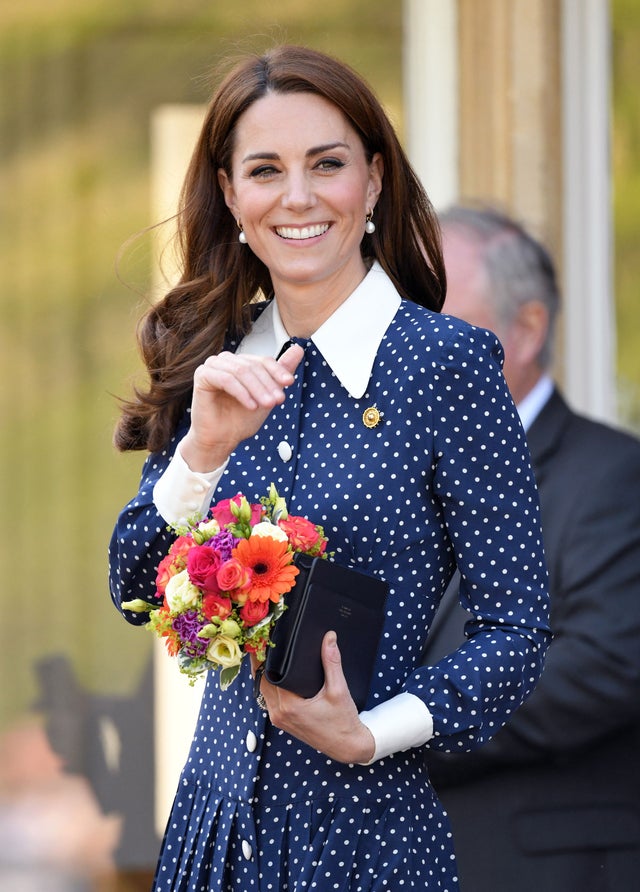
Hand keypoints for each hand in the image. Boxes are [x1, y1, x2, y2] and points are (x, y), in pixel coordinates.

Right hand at [180, 344, 303, 470]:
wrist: (221, 439)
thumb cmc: (241, 419)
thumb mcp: (267, 394)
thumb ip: (281, 371)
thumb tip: (298, 349)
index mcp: (240, 362)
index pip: (263, 360)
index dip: (277, 371)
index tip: (290, 383)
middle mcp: (226, 360)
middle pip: (252, 366)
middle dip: (268, 384)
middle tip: (277, 401)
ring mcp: (212, 365)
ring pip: (240, 371)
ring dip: (257, 389)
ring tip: (266, 405)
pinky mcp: (202, 375)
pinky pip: (226, 379)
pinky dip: (241, 393)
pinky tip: (251, 406)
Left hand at [252, 632, 375, 763]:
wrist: (347, 746)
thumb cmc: (343, 721)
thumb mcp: (339, 689)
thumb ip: (331, 662)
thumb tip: (329, 638)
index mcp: (289, 706)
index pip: (267, 674)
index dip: (265, 656)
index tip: (264, 639)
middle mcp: (279, 714)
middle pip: (261, 681)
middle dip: (262, 662)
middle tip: (265, 641)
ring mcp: (279, 720)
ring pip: (263, 691)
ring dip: (264, 674)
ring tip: (270, 654)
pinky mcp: (282, 722)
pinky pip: (269, 700)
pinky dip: (270, 686)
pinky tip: (277, 674)